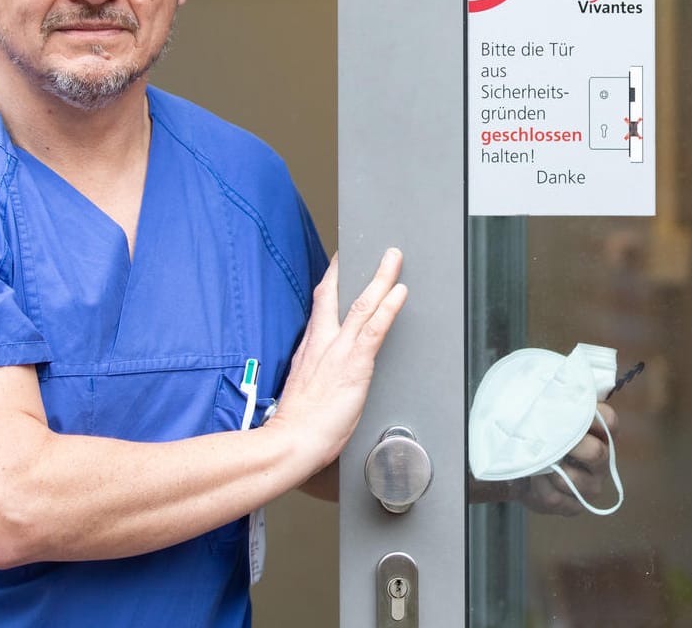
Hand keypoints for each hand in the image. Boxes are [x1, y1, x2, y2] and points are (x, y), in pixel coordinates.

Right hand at [267, 248, 407, 475]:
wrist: (291, 442)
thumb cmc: (298, 425)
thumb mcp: (303, 389)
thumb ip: (313, 374)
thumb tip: (321, 374)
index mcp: (310, 348)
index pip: (322, 306)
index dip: (331, 282)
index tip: (340, 266)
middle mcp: (322, 343)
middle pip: (337, 294)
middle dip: (355, 268)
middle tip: (372, 249)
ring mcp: (338, 351)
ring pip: (362, 305)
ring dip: (380, 278)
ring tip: (393, 258)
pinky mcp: (354, 364)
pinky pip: (375, 329)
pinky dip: (389, 308)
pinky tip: (400, 292)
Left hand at [515, 401, 618, 515]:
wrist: (519, 467)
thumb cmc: (540, 434)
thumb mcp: (550, 413)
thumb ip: (560, 399)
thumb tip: (559, 378)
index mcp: (603, 433)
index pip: (610, 421)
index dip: (591, 416)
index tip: (567, 413)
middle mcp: (603, 460)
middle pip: (596, 452)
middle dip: (569, 446)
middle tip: (548, 439)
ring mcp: (591, 485)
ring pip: (572, 479)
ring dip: (548, 469)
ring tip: (535, 460)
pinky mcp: (574, 506)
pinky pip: (556, 499)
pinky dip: (538, 488)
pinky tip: (533, 479)